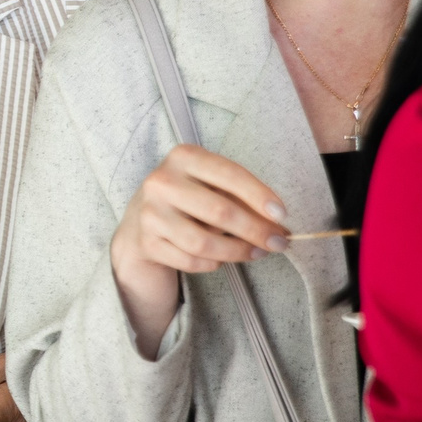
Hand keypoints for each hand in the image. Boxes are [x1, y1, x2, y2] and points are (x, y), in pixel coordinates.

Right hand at [112, 144, 290, 276]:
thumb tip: (277, 222)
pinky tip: (222, 259)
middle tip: (279, 242)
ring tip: (258, 252)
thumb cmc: (186, 198)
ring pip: (204, 242)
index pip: (229, 175)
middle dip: (256, 230)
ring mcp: (151, 215)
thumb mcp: (208, 184)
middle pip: (220, 211)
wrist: (139, 222)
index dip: (259, 196)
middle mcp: (162, 182)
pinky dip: (213, 264)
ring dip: (238, 251)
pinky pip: (191, 261)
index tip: (282, 215)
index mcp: (183, 157)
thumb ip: (239, 196)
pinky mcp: (147, 244)